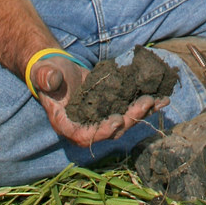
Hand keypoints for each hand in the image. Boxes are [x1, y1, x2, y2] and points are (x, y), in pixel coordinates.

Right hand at [29, 55, 168, 147]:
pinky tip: (161, 97)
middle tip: (144, 103)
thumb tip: (51, 79)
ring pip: (125, 121)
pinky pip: (129, 109)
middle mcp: (86, 126)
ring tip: (160, 101)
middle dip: (130, 118)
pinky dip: (145, 104)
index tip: (116, 121)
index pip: (84, 135)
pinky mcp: (111, 107)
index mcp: (67, 124)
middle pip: (110, 130)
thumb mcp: (44, 74)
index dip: (101, 131)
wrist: (56, 69)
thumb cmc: (47, 73)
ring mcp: (100, 118)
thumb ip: (46, 78)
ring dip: (143, 112)